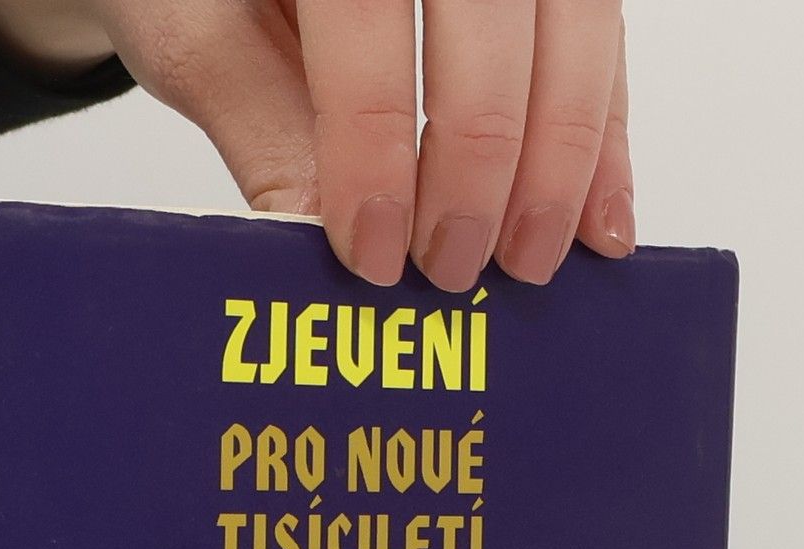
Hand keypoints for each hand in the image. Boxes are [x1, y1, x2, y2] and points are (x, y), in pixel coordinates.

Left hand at [0, 1, 635, 289]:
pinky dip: (606, 139)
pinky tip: (600, 224)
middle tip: (450, 269)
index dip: (377, 148)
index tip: (371, 254)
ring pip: (576, 31)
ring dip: (564, 160)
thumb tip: (317, 245)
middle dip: (482, 164)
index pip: (374, 20)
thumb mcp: (197, 38)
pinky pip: (600, 44)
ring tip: (528, 262)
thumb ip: (261, 130)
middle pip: (497, 24)